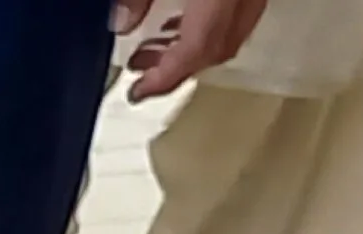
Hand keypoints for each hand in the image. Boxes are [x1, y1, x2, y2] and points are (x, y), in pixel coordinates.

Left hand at [115, 0, 271, 99]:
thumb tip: (120, 22)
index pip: (197, 49)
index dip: (164, 77)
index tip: (138, 93)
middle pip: (219, 47)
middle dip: (178, 68)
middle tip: (144, 74)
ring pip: (234, 32)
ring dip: (196, 47)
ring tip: (158, 47)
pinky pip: (242, 11)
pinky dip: (214, 24)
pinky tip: (188, 16)